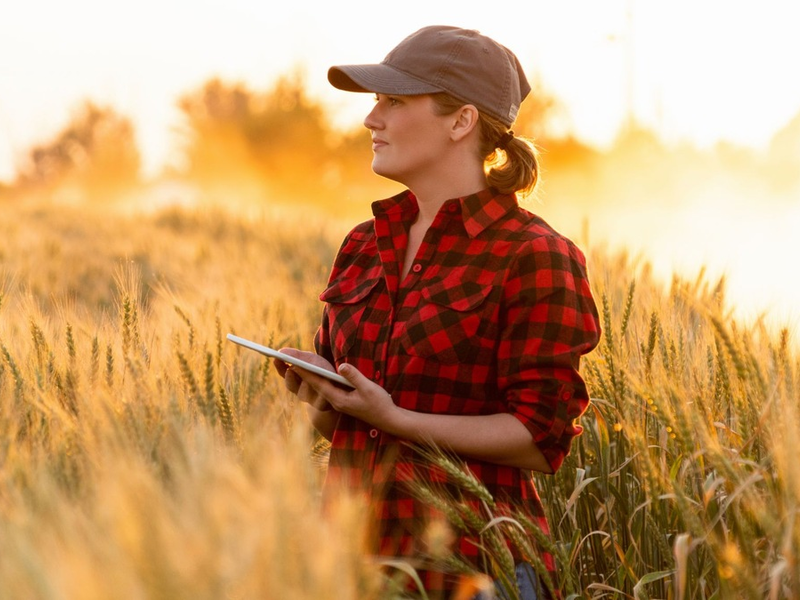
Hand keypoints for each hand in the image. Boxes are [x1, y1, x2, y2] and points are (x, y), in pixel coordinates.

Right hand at [274, 348, 334, 411]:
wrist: (340, 384)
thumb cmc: (322, 369)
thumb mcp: (311, 360)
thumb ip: (297, 356)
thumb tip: (281, 351)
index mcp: (295, 379)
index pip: (284, 373)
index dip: (280, 367)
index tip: (277, 358)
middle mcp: (300, 390)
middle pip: (291, 385)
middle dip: (291, 377)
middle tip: (291, 369)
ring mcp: (310, 399)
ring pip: (304, 393)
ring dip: (306, 384)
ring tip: (308, 377)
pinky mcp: (322, 405)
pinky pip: (318, 400)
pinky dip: (320, 392)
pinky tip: (323, 386)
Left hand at [283, 359, 398, 429]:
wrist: (388, 419)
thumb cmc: (379, 403)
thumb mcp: (368, 388)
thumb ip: (354, 377)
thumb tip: (341, 367)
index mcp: (339, 400)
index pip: (319, 385)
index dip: (306, 374)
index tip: (294, 364)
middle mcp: (336, 402)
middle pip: (316, 386)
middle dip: (303, 374)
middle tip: (290, 362)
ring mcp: (339, 402)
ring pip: (320, 389)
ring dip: (309, 378)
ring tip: (297, 366)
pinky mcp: (343, 401)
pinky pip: (327, 390)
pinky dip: (319, 381)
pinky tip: (315, 374)